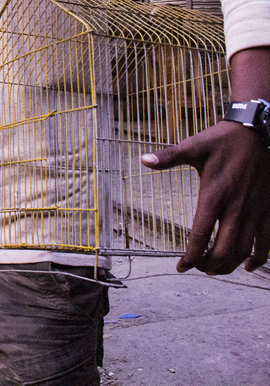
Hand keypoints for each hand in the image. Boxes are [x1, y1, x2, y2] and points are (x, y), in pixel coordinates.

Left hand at [142, 120, 269, 273]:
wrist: (258, 132)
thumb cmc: (223, 140)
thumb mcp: (194, 145)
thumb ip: (169, 156)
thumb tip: (143, 160)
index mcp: (216, 193)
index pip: (201, 234)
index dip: (191, 256)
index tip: (181, 267)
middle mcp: (238, 206)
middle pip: (225, 249)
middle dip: (209, 264)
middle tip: (197, 267)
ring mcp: (256, 210)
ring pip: (245, 250)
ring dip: (230, 265)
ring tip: (214, 269)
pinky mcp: (269, 209)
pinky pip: (267, 242)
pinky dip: (258, 258)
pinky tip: (248, 265)